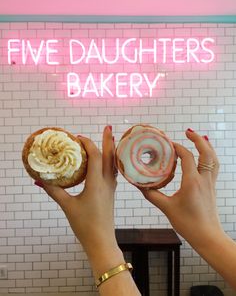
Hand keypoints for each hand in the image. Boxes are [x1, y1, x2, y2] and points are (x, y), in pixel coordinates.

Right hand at [36, 126, 119, 266]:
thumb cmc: (85, 225)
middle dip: (108, 140)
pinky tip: (107, 160)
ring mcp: (111, 187)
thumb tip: (40, 180)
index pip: (95, 156)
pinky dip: (110, 161)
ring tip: (110, 138)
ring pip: (113, 163)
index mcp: (97, 183)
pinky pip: (113, 171)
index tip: (78, 137)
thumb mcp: (67, 206)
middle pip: (110, 156)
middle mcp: (107, 182)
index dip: (88, 144)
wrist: (101, 241)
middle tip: (108, 127)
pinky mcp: (111, 192)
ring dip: (111, 149)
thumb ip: (54, 191)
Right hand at [140, 129, 221, 246]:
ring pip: (213, 158)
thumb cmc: (188, 224)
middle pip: (206, 153)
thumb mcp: (167, 208)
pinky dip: (209, 157)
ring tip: (198, 139)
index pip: (187, 157)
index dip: (178, 147)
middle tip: (188, 132)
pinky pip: (214, 166)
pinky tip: (203, 156)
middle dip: (198, 139)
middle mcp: (204, 179)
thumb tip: (140, 185)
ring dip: (206, 146)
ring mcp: (210, 183)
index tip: (168, 144)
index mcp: (192, 182)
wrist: (207, 236)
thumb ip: (152, 195)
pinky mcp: (212, 187)